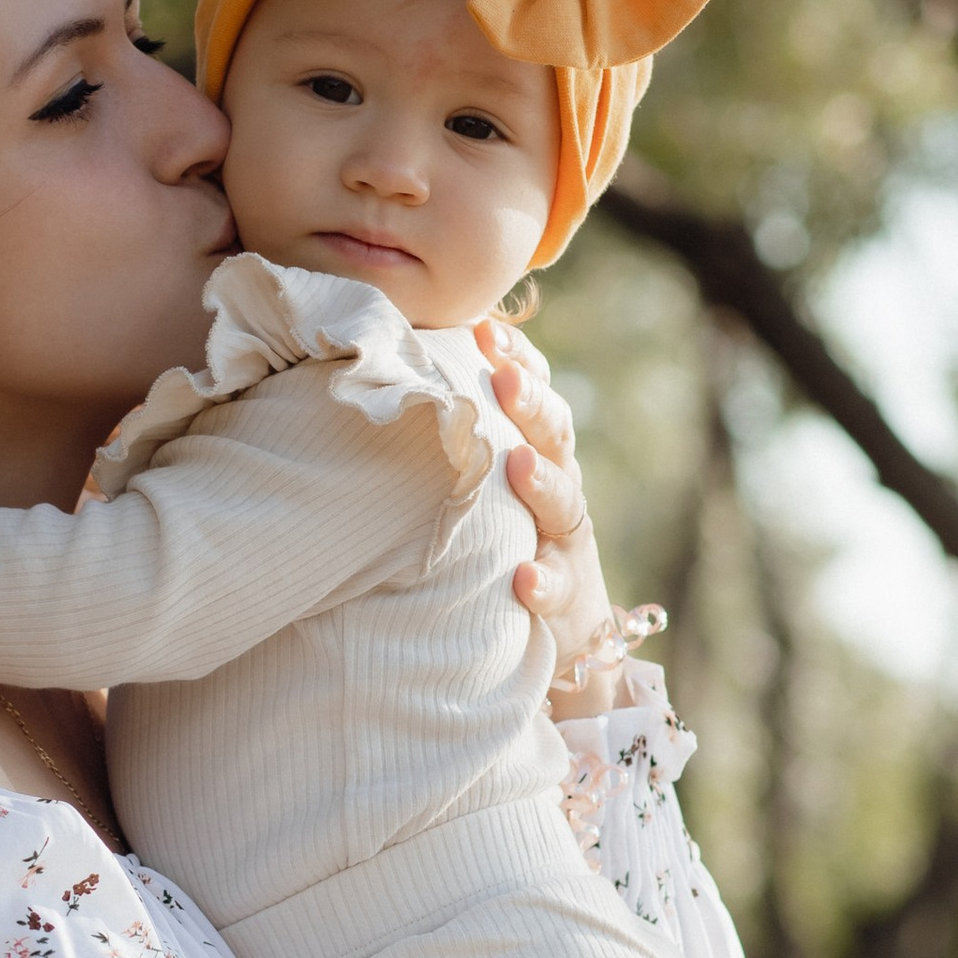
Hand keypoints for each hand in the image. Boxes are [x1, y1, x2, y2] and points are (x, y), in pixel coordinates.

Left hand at [478, 316, 615, 697]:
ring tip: (519, 464)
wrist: (562, 627)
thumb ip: (455, 440)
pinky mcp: (569, 598)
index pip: (534, 395)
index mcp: (537, 452)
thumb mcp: (484, 486)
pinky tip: (525, 579)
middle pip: (553, 436)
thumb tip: (389, 377)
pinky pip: (559, 590)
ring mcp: (566, 542)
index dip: (517, 361)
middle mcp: (559, 487)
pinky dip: (544, 583)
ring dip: (543, 483)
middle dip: (531, 404)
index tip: (484, 331)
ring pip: (565, 504)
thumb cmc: (503, 540)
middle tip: (504, 376)